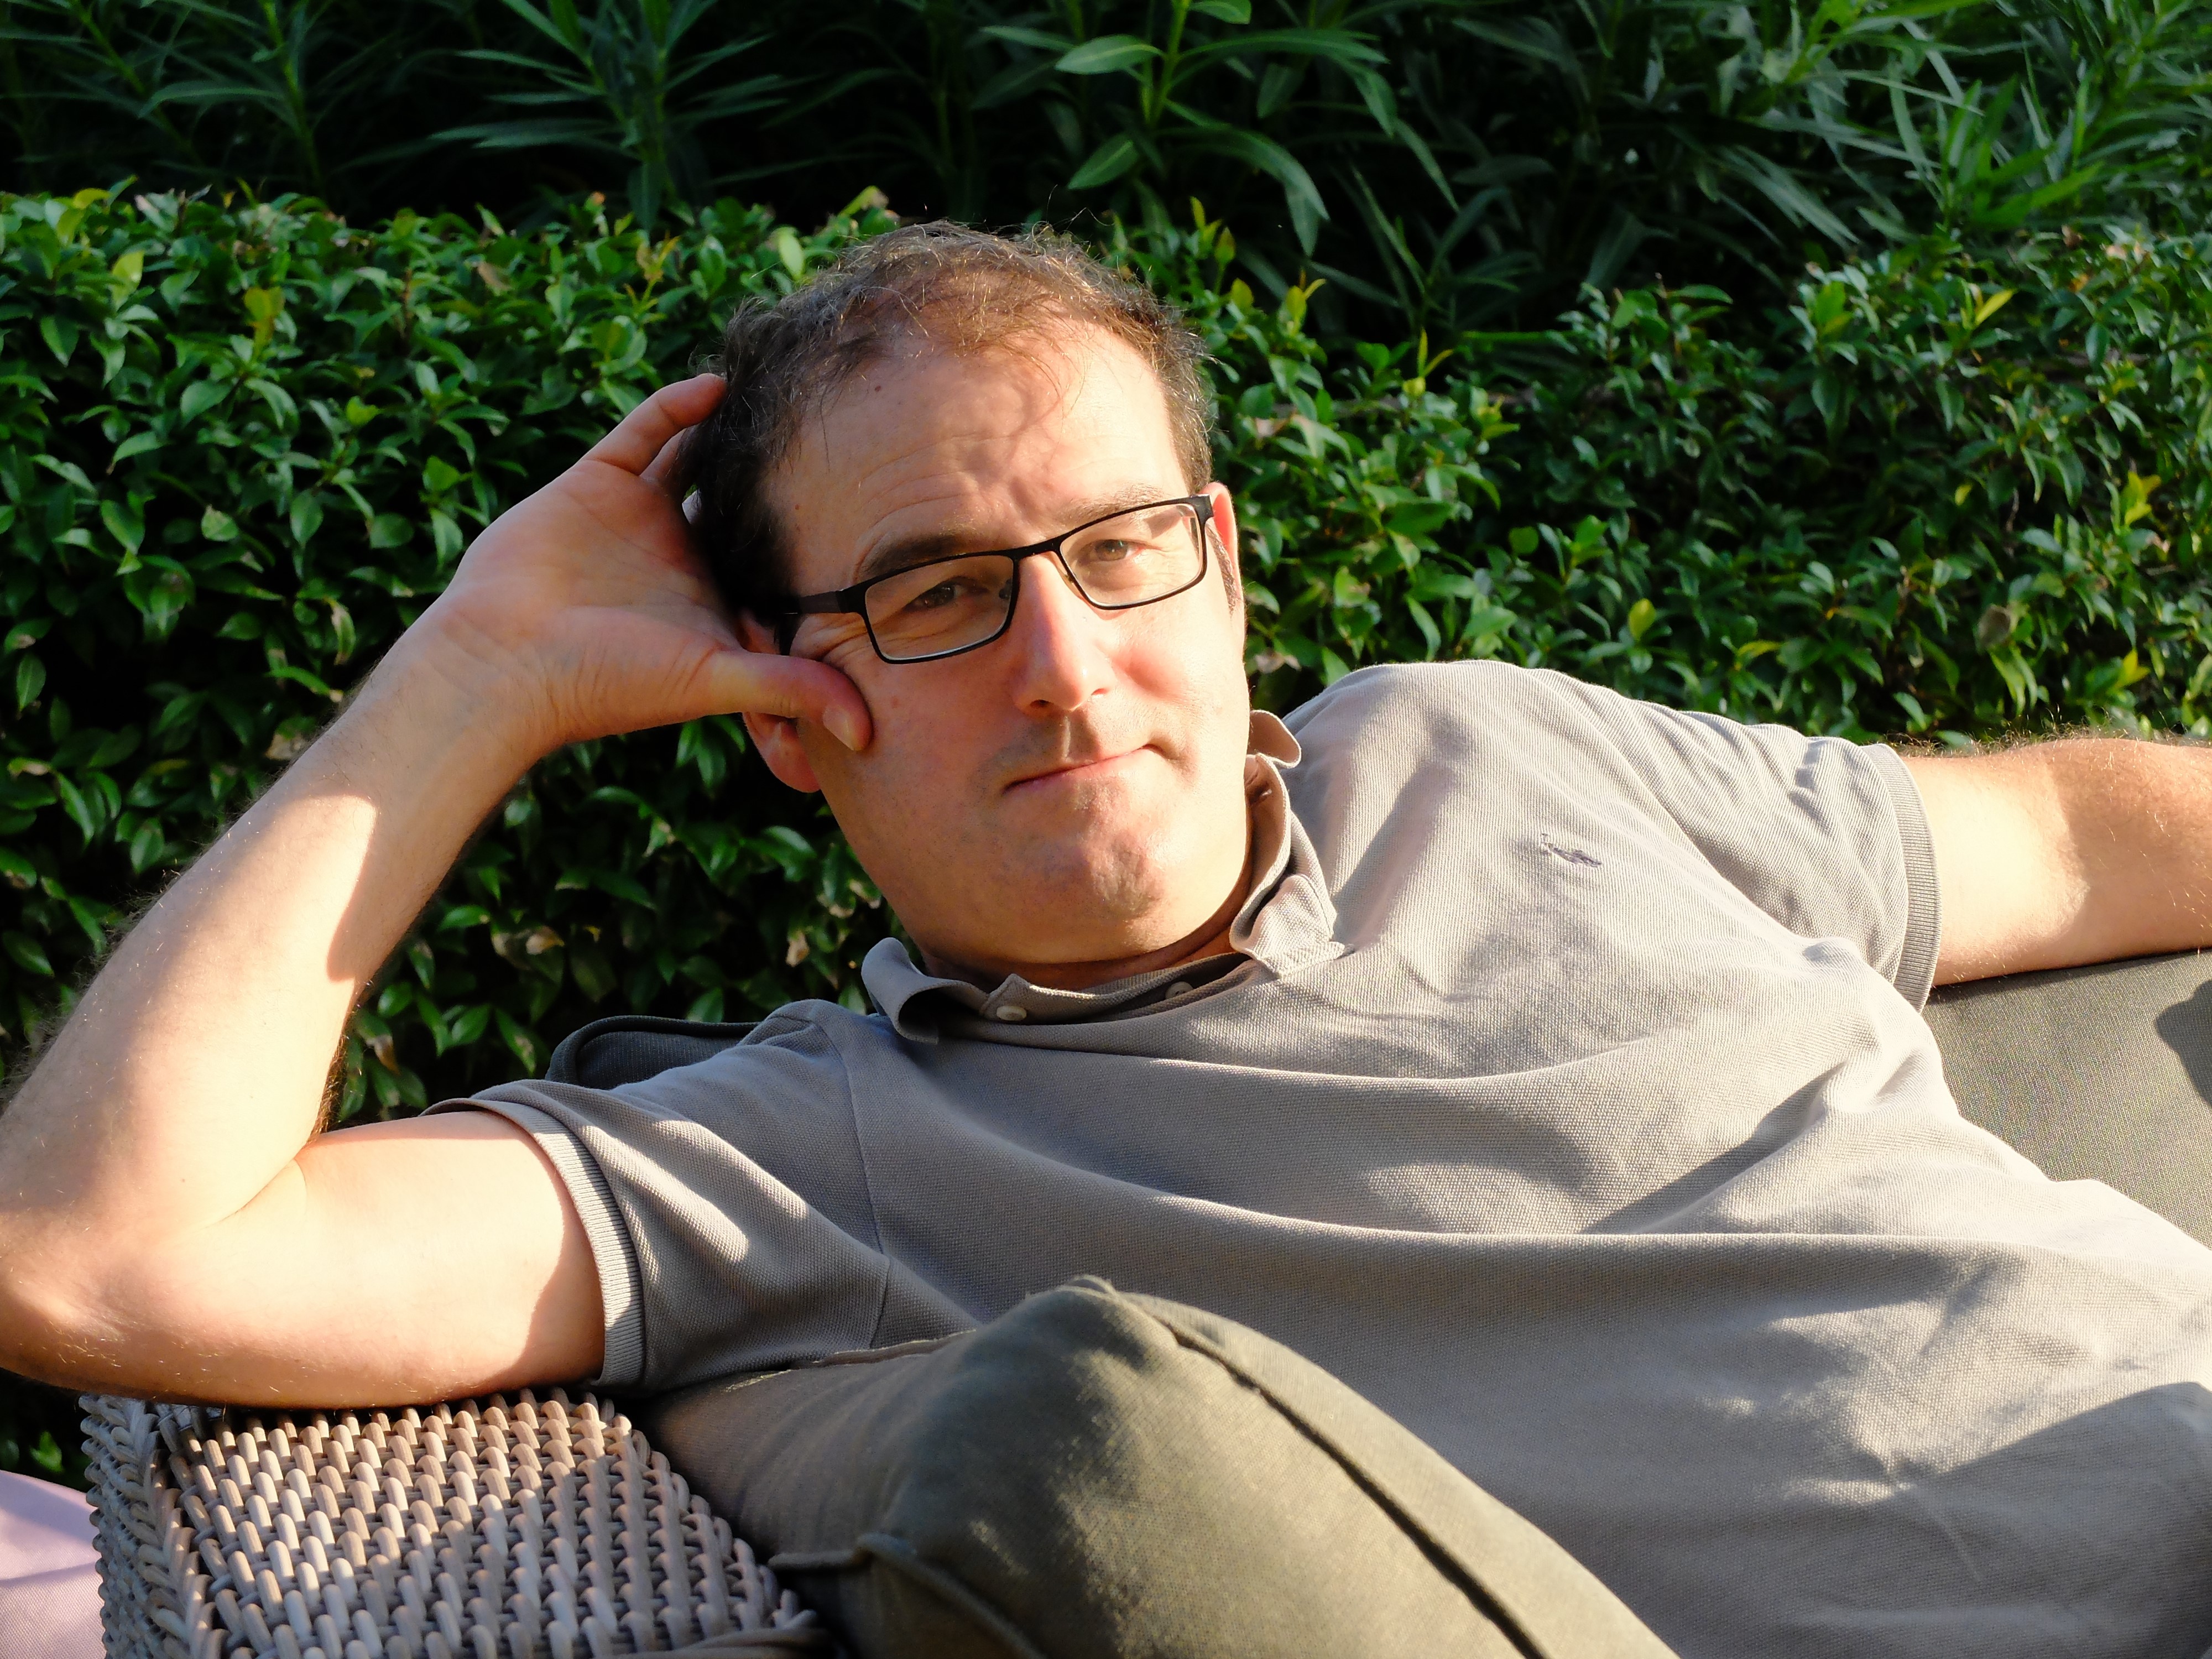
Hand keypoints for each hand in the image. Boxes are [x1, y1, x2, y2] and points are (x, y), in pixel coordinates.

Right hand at [399, 373, 870, 759]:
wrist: (503, 662)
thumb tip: (866, 730)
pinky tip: (718, 385)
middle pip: (741, 498)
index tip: (868, 498)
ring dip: (733, 428)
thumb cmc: (607, 683)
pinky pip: (646, 433)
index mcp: (713, 597)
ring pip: (697, 457)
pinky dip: (678, 407)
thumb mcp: (714, 681)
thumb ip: (791, 690)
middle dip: (778, 469)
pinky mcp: (596, 483)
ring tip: (783, 391)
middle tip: (836, 427)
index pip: (775, 555)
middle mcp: (679, 554)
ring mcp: (637, 516)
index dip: (814, 531)